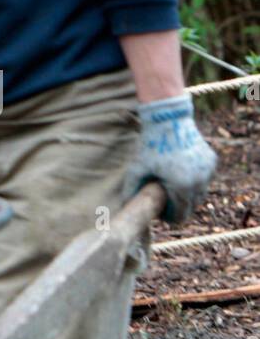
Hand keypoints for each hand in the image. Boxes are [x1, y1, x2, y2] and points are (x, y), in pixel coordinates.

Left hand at [125, 93, 217, 223]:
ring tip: (172, 185)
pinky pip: (204, 179)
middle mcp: (199, 182)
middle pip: (192, 207)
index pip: (181, 216)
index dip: (169, 217)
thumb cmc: (150, 145)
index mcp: (182, 187)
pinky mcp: (212, 162)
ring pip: (200, 193)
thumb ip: (131, 189)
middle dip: (179, 206)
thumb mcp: (136, 168)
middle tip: (165, 199)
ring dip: (188, 193)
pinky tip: (181, 171)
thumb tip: (126, 205)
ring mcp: (208, 172)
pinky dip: (195, 179)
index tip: (160, 212)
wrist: (168, 120)